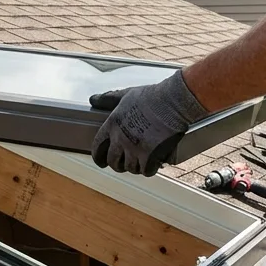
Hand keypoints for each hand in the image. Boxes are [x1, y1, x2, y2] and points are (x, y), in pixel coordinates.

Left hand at [89, 70, 208, 175]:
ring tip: (141, 162)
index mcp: (112, 125)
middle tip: (123, 164)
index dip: (98, 157)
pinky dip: (150, 169)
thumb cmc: (151, 96)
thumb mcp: (125, 94)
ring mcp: (134, 149)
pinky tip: (153, 164)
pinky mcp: (150, 156)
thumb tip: (93, 99)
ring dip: (135, 167)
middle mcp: (120, 139)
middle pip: (113, 162)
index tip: (101, 162)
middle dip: (117, 165)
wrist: (172, 102)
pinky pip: (146, 171)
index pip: (98, 147)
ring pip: (130, 168)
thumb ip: (108, 99)